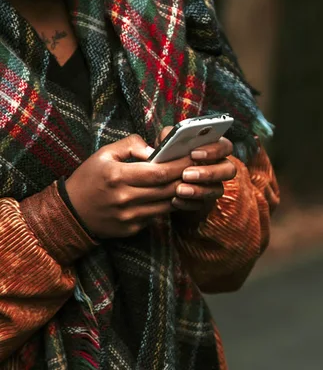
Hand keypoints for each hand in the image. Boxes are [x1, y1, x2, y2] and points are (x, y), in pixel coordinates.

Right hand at [65, 134, 193, 238]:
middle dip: (187, 178)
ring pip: (166, 205)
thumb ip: (130, 145)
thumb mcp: (104, 154)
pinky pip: (157, 216)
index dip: (179, 165)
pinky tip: (176, 196)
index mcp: (117, 176)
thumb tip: (155, 149)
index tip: (192, 157)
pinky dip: (168, 206)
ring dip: (182, 193)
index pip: (159, 172)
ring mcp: (129, 216)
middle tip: (199, 168)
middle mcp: (124, 198)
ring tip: (192, 181)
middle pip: (167, 189)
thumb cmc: (90, 178)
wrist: (71, 212)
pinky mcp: (131, 229)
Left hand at [156, 127, 236, 212]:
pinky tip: (175, 200)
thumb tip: (166, 141)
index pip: (226, 146)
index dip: (214, 150)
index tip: (193, 153)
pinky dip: (189, 203)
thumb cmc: (165, 155)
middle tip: (186, 174)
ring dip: (200, 190)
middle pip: (229, 170)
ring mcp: (214, 185)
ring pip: (218, 190)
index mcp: (213, 148)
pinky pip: (203, 205)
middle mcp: (219, 167)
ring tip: (179, 189)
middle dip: (209, 172)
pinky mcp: (204, 201)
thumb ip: (168, 136)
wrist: (156, 180)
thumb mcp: (165, 142)